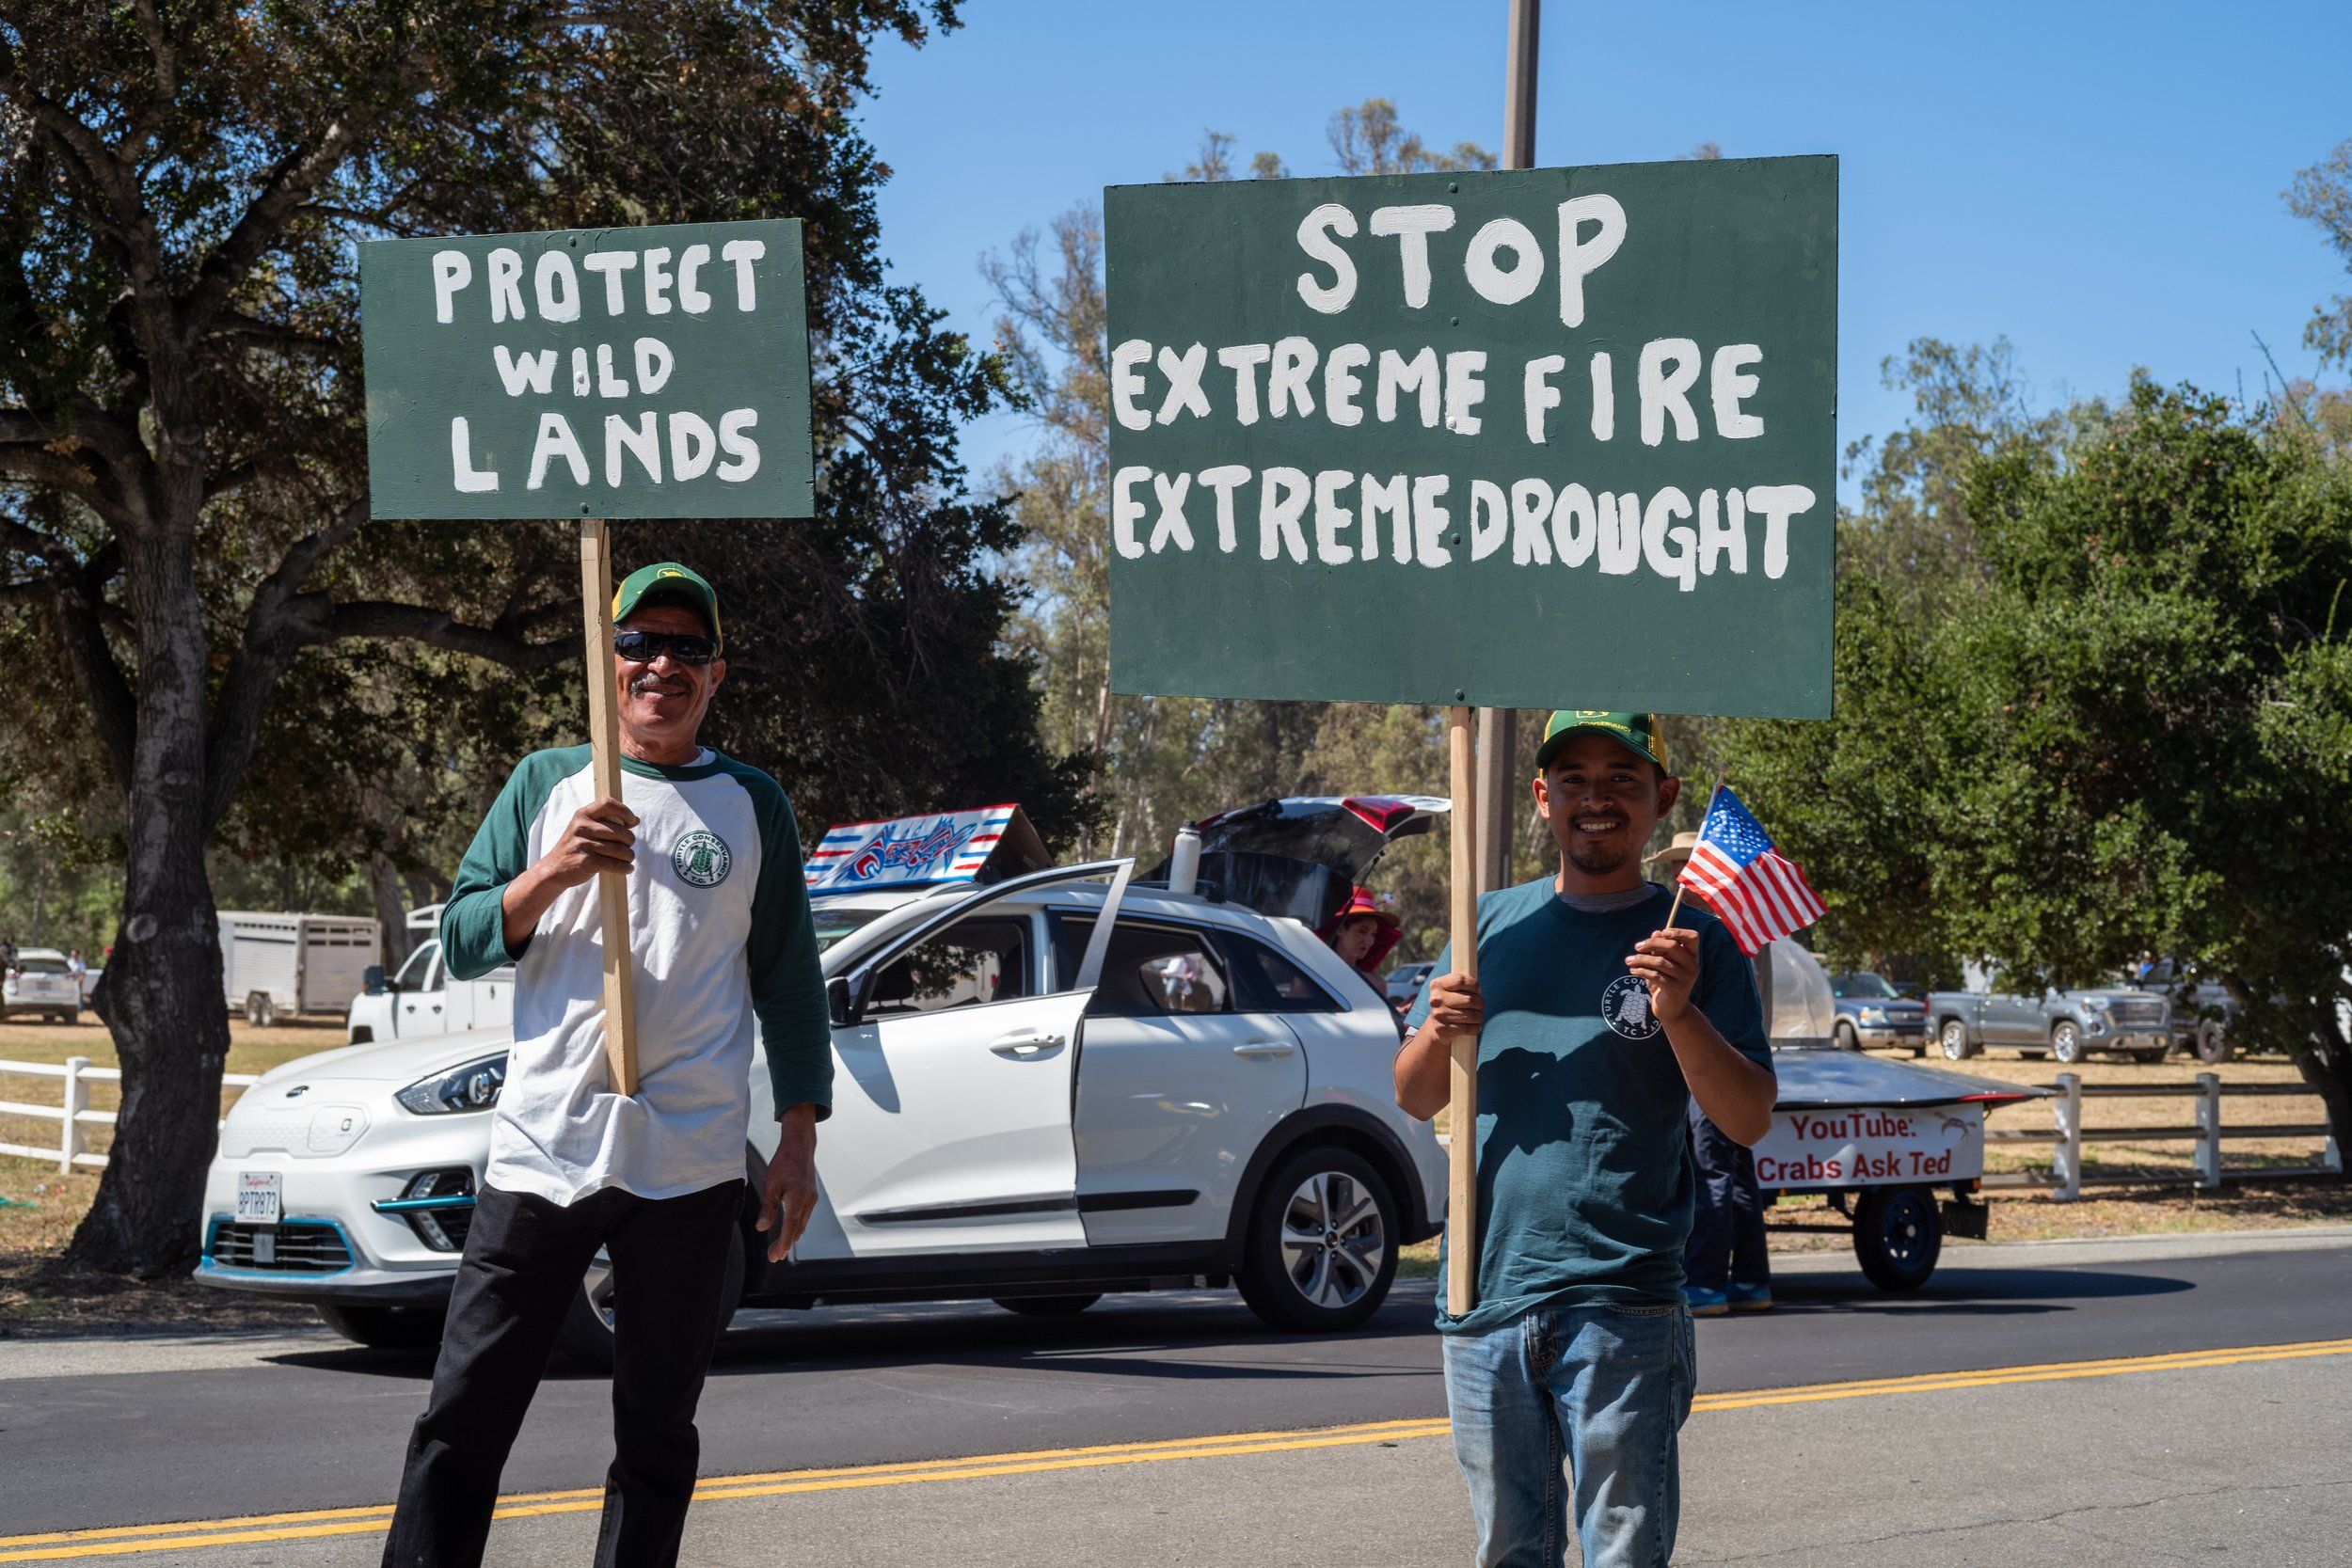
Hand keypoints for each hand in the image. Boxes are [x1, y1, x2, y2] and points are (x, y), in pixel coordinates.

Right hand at [535, 796, 637, 892]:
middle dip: (629, 841)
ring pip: (621, 850)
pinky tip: (627, 868)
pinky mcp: (587, 861)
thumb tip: (636, 820)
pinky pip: (616, 864)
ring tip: (627, 859)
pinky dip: (625, 868)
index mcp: (583, 814)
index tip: (632, 822)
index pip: (608, 803)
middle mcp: (582, 827)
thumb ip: (607, 822)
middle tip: (627, 847)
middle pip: (621, 832)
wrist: (554, 869)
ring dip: (629, 857)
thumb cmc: (576, 847)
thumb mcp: (584, 828)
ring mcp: (584, 844)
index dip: (625, 812)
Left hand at [756, 1103, 819, 1262]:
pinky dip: (796, 1227)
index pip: (791, 1226)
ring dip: (791, 1237)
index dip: (784, 1243)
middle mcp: (809, 1200)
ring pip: (802, 1224)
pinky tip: (789, 1232)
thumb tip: (762, 1228)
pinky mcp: (811, 1197)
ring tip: (778, 1249)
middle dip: (786, 1244)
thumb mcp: (770, 1185)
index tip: (777, 1256)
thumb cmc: (783, 1163)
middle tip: (773, 1257)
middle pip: (798, 1229)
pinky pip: (804, 1217)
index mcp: (798, 1197)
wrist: (800, 1147)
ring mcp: (812, 1199)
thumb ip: (768, 1208)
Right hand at [1422, 973, 1483, 1037]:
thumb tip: (1477, 990)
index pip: (1460, 980)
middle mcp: (1436, 999)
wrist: (1437, 1025)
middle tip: (1478, 1005)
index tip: (1476, 991)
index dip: (1473, 985)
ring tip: (1476, 1017)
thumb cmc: (1451, 1003)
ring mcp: (1438, 1015)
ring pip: (1472, 1015)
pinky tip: (1473, 1027)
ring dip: (1479, 1017)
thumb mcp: (1453, 989)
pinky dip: (1475, 1028)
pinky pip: (1469, 1028)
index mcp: (1437, 984)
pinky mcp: (1443, 1029)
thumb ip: (1464, 984)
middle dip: (1479, 1003)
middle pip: (1469, 1000)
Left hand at [1627, 928, 1700, 1022]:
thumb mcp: (1663, 964)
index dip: (1678, 932)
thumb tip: (1656, 932)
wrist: (1671, 1010)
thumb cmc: (1666, 982)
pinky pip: (1655, 975)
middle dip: (1652, 943)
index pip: (1693, 937)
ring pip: (1660, 962)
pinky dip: (1641, 971)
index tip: (1661, 933)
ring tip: (1629, 961)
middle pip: (1673, 946)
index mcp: (1692, 957)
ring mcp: (1685, 978)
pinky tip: (1633, 971)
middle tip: (1637, 946)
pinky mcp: (1675, 989)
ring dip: (1641, 959)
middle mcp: (1692, 966)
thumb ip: (1660, 949)